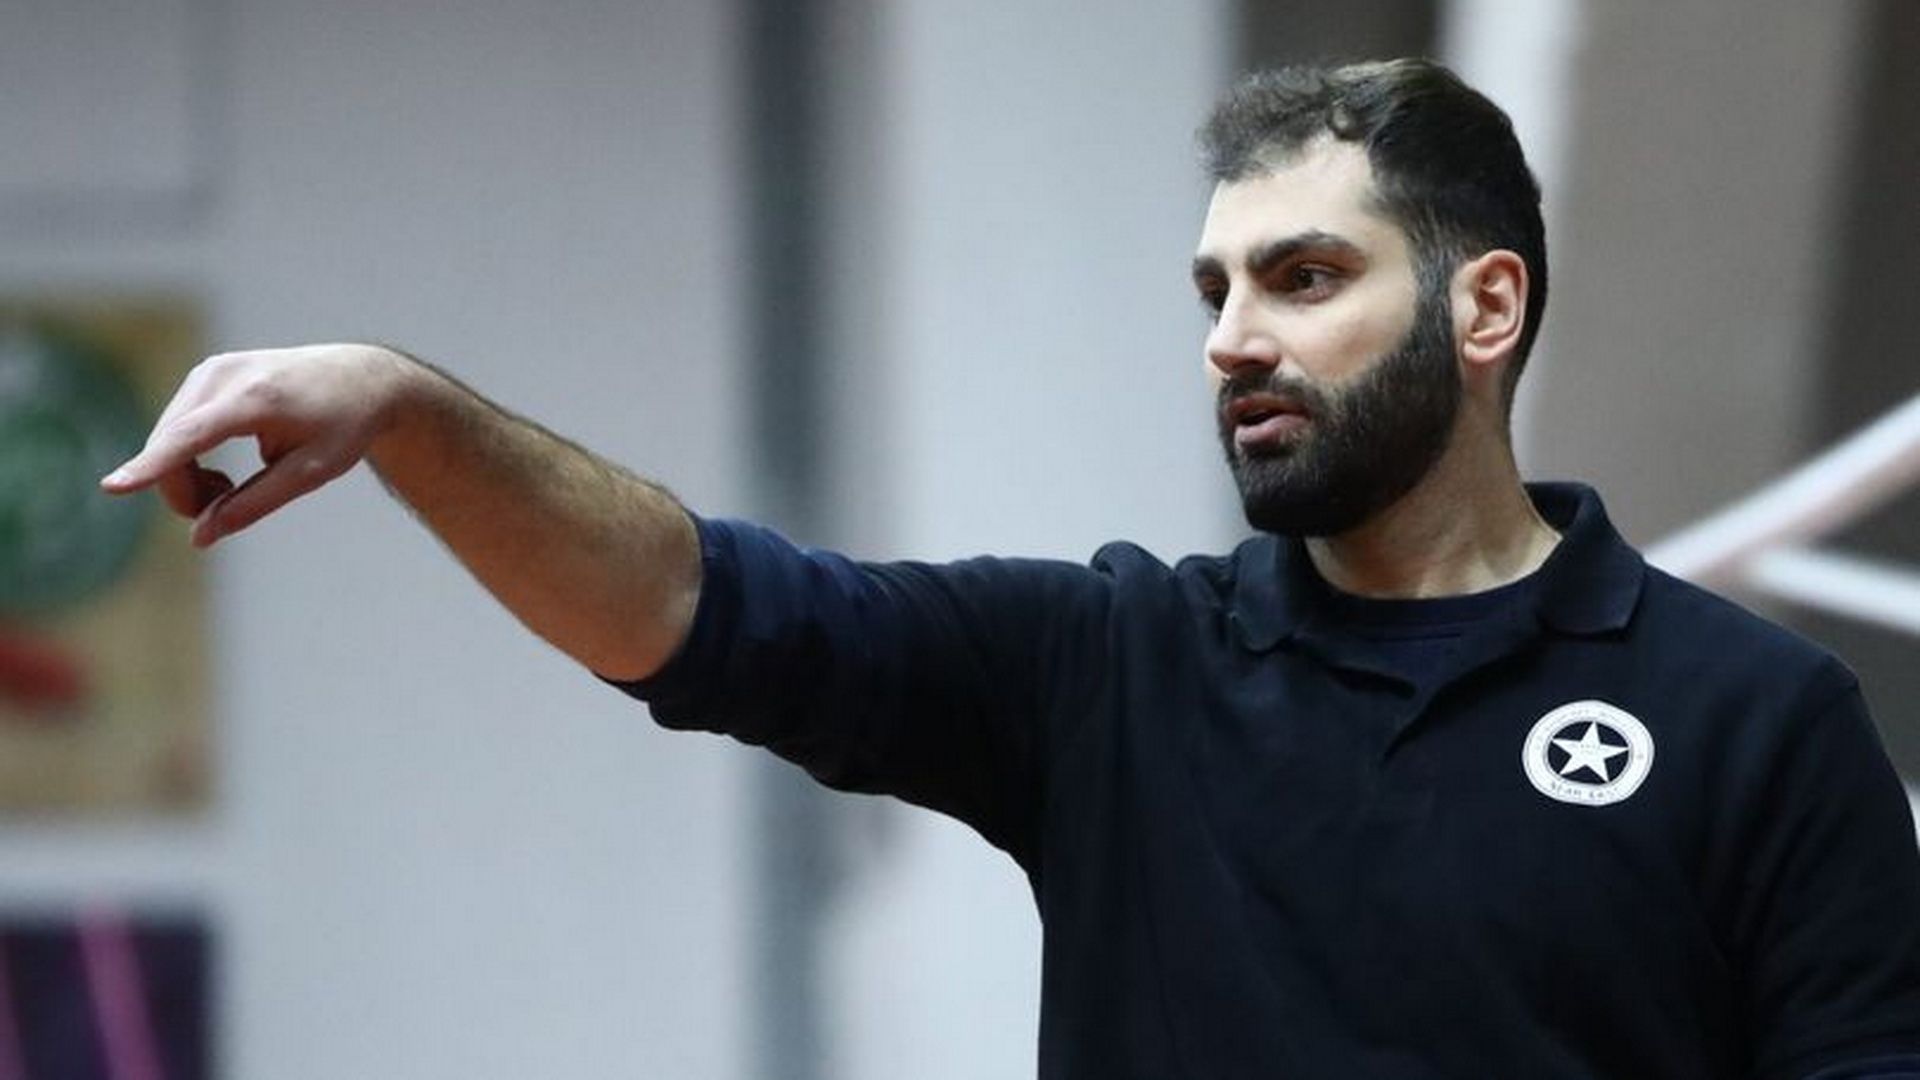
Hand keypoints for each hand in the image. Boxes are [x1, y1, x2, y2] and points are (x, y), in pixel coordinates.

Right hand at [100, 344, 417, 546]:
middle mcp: (226, 374)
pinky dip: (187, 458)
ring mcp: (211, 370)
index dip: (154, 465)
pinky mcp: (204, 374)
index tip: (114, 487)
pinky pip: (175, 428)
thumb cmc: (344, 426)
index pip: (193, 435)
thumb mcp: (313, 472)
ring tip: (227, 488)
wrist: (361, 377)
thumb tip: (200, 536)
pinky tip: (219, 471)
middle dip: (183, 490)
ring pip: (166, 439)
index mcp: (259, 397)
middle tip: (221, 509)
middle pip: (172, 444)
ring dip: (185, 476)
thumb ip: (255, 504)